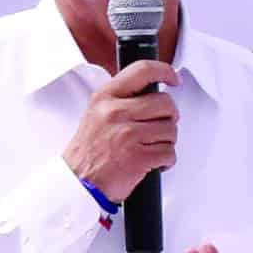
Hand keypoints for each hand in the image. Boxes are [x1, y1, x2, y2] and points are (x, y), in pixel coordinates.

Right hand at [59, 57, 176, 202]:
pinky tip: (152, 162)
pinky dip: (166, 161)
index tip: (174, 79)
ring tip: (150, 147)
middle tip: (160, 126)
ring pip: (171, 130)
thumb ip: (122, 98)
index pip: (142, 71)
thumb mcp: (97, 112)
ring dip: (167, 141)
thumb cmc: (89, 150)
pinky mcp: (138, 157)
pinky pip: (169, 153)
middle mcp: (115, 112)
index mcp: (106, 97)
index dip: (165, 71)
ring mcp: (127, 135)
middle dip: (169, 117)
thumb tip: (153, 91)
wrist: (78, 182)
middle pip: (165, 103)